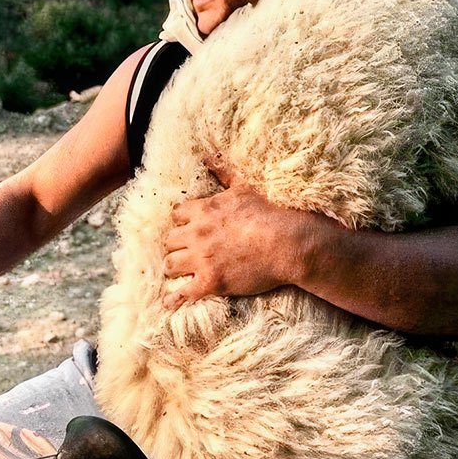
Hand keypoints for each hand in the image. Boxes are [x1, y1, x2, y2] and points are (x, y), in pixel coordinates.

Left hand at [161, 155, 311, 309]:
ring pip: (170, 264)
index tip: (187, 228)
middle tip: (183, 250)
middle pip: (169, 241)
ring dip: (174, 267)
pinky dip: (175, 298)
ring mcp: (202, 259)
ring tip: (179, 271)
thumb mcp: (244, 187)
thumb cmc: (269, 213)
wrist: (288, 243)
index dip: (182, 222)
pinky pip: (183, 293)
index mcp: (203, 210)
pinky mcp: (211, 282)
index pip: (176, 215)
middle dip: (176, 245)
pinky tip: (169, 303)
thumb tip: (208, 155)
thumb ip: (224, 172)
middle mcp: (197, 234)